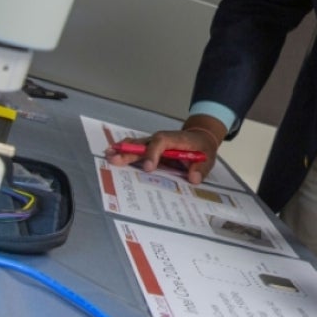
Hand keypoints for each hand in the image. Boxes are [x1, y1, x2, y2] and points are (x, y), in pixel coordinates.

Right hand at [104, 115, 224, 183]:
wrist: (200, 137)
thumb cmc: (202, 147)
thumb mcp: (208, 157)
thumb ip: (201, 168)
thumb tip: (193, 178)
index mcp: (175, 139)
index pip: (161, 142)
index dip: (153, 153)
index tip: (148, 168)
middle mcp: (161, 139)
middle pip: (143, 143)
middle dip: (129, 151)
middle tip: (115, 159)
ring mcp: (154, 143)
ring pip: (137, 144)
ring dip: (122, 150)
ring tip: (108, 156)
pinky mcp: (150, 148)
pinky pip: (136, 148)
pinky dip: (124, 151)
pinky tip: (112, 154)